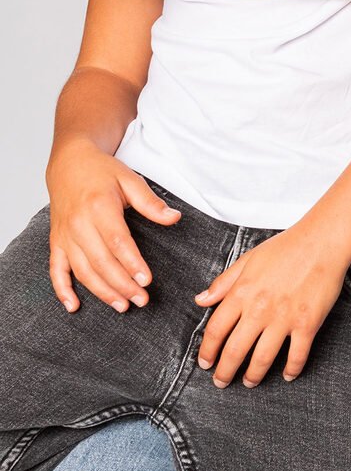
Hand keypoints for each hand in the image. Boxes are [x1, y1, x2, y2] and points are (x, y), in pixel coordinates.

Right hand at [46, 140, 179, 313]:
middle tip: (141, 300)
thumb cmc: (101, 172)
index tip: (147, 280)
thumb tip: (174, 218)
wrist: (69, 164)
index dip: (132, 263)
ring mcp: (65, 236)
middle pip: (101, 261)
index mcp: (99, 207)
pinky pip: (55, 270)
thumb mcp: (130, 179)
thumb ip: (150, 202)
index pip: (118, 242)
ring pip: (82, 271)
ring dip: (101, 292)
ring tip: (122, 306)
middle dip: (122, 285)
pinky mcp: (56, 242)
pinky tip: (73, 306)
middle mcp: (79, 224)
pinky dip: (62, 290)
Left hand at [195, 227, 348, 387]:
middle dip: (224, 372)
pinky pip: (297, 356)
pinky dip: (291, 370)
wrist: (322, 241)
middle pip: (235, 351)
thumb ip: (223, 283)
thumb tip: (201, 300)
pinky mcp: (307, 324)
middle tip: (222, 381)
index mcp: (242, 293)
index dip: (207, 351)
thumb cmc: (286, 247)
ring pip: (262, 359)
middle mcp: (259, 309)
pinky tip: (287, 375)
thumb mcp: (248, 259)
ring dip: (253, 376)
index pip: (216, 331)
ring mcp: (284, 319)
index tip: (206, 363)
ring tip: (249, 382)